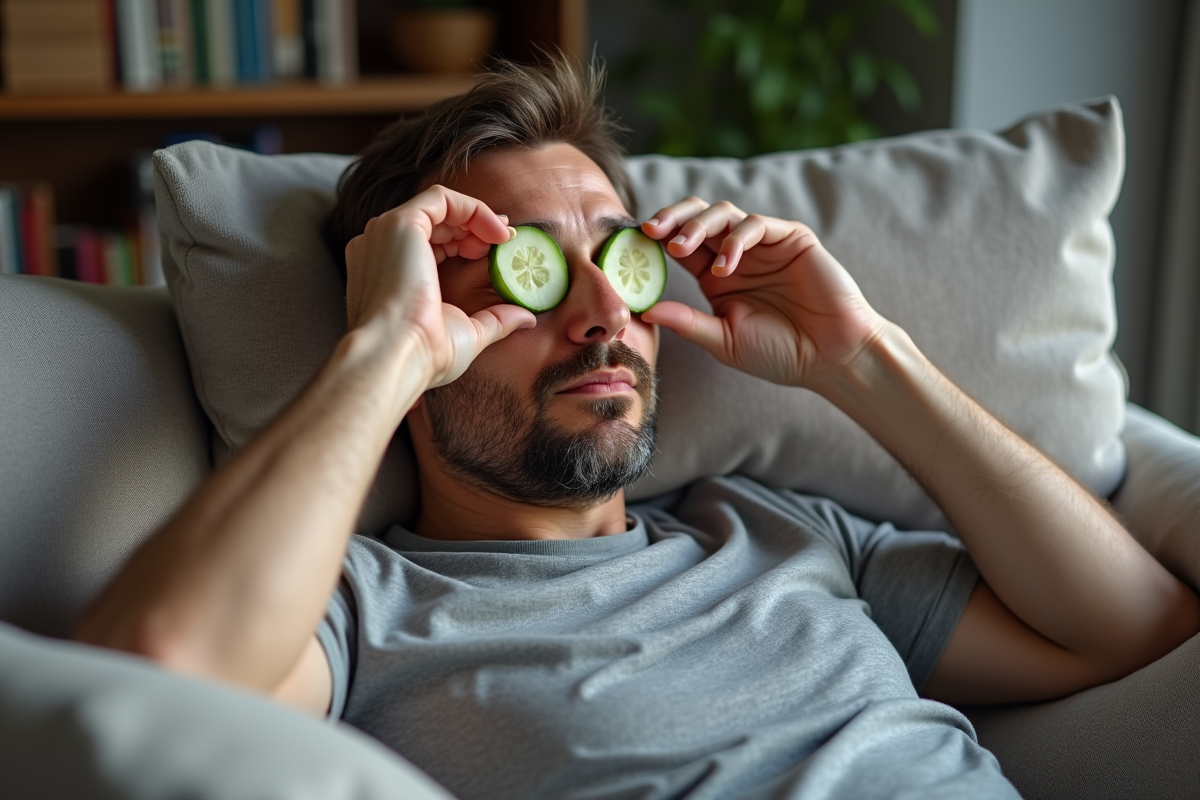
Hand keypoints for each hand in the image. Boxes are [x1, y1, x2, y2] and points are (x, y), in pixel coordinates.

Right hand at [343, 185, 535, 387]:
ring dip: (476, 218)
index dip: (468, 242)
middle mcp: (380, 248)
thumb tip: (527, 318)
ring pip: (438, 207)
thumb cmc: (424, 354)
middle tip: (507, 239)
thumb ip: (494, 319)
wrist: (397, 357)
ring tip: (504, 238)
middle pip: (436, 222)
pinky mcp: (400, 224)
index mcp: (388, 271)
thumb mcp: (467, 333)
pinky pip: (440, 198)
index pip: (431, 243)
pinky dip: (472, 208)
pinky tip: (495, 230)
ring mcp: (386, 234)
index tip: (498, 249)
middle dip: (476, 227)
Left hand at [639, 197, 887, 388]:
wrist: (830, 356)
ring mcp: (763, 244)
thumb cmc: (779, 354)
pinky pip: (756, 224)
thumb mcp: (724, 340)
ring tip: (682, 249)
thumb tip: (644, 312)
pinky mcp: (790, 238)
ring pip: (722, 213)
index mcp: (716, 276)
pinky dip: (736, 239)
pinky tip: (727, 265)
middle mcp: (736, 255)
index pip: (679, 246)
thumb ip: (688, 323)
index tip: (633, 244)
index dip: (656, 240)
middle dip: (671, 219)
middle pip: (696, 218)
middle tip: (650, 231)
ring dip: (697, 227)